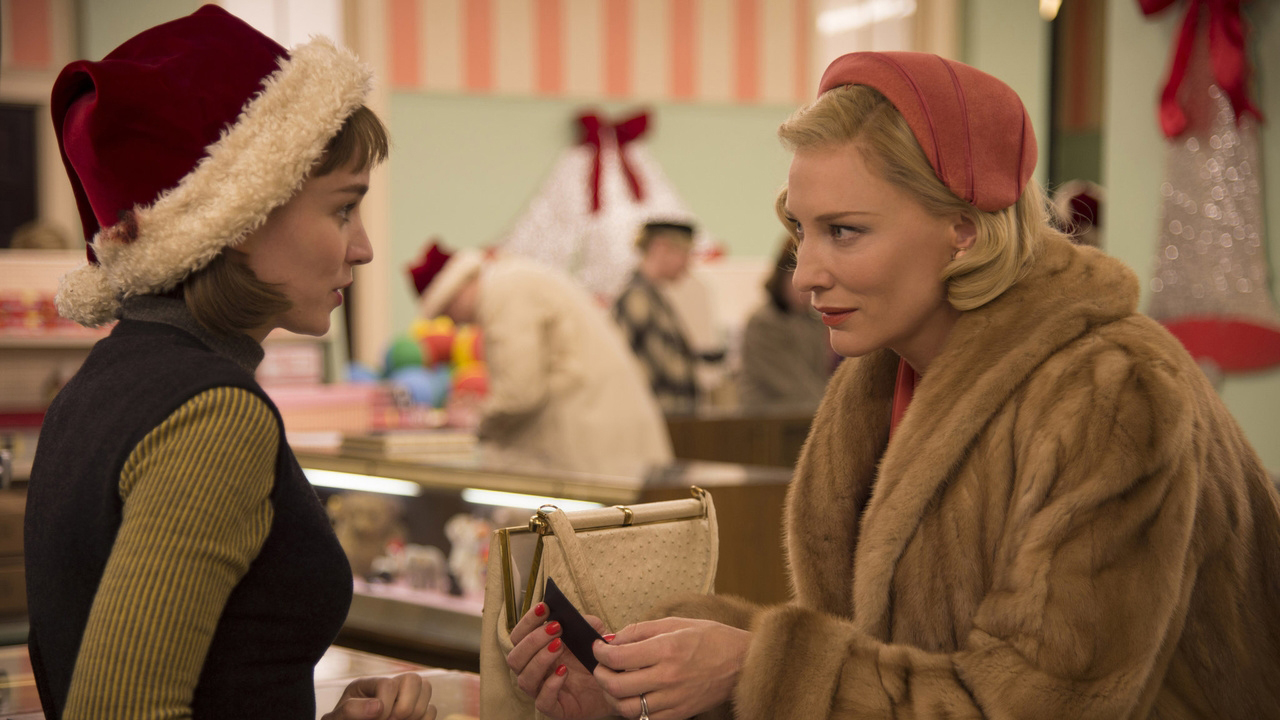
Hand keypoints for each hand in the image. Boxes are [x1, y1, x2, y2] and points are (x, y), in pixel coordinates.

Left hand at [321, 673, 435, 719]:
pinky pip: (431, 710)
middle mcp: (391, 685)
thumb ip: (351, 710)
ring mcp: (406, 696)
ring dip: (414, 713)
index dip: (385, 704)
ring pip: (426, 690)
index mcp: (370, 684)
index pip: (388, 684)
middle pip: (414, 679)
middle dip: (405, 705)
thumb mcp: (339, 716)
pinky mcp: (417, 711)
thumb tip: (378, 707)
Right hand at [506, 602, 613, 719]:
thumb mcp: (594, 635)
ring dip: (539, 659)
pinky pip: (542, 701)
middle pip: (514, 657)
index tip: (544, 607)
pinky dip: (550, 685)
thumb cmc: (596, 658)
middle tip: (556, 628)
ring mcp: (543, 691)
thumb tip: (573, 616)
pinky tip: (564, 672)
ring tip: (559, 646)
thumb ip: (585, 623)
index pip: (519, 636)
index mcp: (537, 651)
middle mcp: (535, 671)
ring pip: (524, 679)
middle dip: (532, 640)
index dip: (527, 621)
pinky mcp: (556, 709)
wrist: (615, 685)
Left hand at [592, 617, 750, 719]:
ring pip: (628, 709)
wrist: (743, 662)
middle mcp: (669, 677)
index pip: (619, 657)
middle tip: (600, 667)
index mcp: (667, 649)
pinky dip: (634, 711)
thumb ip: (642, 630)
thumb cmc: (712, 638)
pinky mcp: (681, 713)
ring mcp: (675, 698)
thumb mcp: (676, 623)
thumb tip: (614, 639)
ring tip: (613, 685)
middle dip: (600, 676)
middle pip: (618, 685)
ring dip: (613, 698)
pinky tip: (633, 697)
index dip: (600, 653)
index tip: (598, 648)